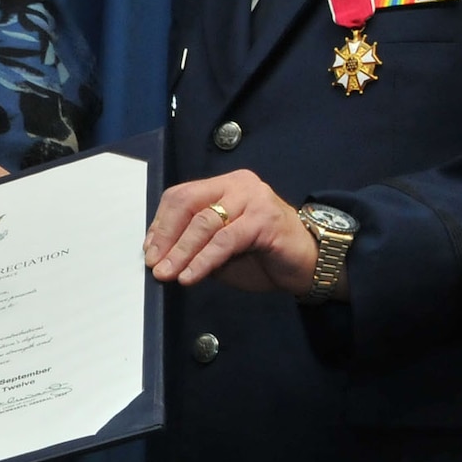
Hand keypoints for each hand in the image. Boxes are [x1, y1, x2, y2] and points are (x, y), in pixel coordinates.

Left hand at [143, 171, 319, 296]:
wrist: (311, 265)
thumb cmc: (265, 256)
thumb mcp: (221, 249)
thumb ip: (195, 245)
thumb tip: (159, 255)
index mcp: (224, 185)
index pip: (181, 196)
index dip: (160, 223)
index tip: (149, 250)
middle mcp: (237, 185)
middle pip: (187, 204)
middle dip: (166, 237)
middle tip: (154, 264)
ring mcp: (253, 199)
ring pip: (204, 223)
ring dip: (181, 252)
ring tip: (167, 274)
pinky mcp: (264, 220)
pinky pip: (225, 240)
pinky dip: (203, 260)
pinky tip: (190, 276)